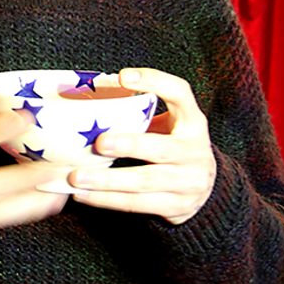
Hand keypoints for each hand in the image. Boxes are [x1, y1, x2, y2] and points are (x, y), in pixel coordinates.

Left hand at [68, 68, 215, 224]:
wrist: (207, 186)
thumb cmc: (173, 144)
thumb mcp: (169, 125)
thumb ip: (140, 115)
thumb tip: (86, 101)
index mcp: (192, 121)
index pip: (180, 93)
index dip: (154, 81)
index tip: (122, 76)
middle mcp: (195, 150)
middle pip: (161, 148)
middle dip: (129, 145)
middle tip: (98, 143)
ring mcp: (189, 181)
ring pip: (144, 181)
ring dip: (106, 180)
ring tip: (76, 177)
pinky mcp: (177, 206)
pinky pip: (137, 204)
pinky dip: (107, 200)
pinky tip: (83, 195)